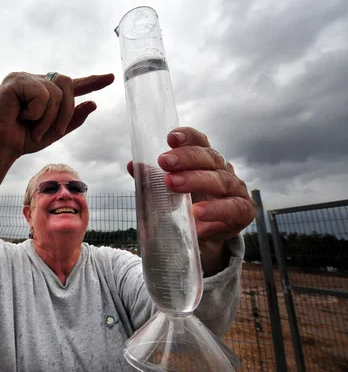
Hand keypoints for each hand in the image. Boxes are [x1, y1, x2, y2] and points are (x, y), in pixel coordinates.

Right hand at [0, 72, 113, 157]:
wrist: (1, 147)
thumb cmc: (23, 139)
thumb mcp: (54, 132)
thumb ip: (72, 118)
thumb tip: (93, 103)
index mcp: (46, 91)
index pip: (72, 84)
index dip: (92, 81)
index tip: (111, 78)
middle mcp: (36, 80)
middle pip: (67, 84)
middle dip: (67, 111)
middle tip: (55, 132)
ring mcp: (24, 77)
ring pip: (55, 92)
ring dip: (48, 118)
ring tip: (31, 126)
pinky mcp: (14, 80)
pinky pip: (41, 94)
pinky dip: (36, 112)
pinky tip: (19, 116)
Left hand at [126, 127, 254, 274]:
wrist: (206, 238)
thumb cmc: (186, 207)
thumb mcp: (168, 193)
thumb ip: (153, 179)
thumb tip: (133, 165)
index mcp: (206, 161)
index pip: (200, 142)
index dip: (188, 137)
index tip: (170, 138)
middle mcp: (223, 171)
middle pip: (209, 158)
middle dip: (186, 158)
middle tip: (164, 162)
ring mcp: (236, 190)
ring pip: (220, 180)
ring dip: (197, 180)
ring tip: (174, 184)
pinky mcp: (243, 212)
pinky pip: (233, 208)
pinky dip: (215, 210)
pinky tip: (197, 213)